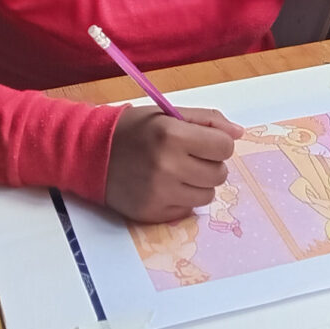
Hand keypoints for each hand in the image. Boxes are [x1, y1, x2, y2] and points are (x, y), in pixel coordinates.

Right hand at [104, 106, 243, 223]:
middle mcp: (167, 166)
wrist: (90, 154)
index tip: (204, 142)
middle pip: (220, 174)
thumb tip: (239, 134)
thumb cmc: (133, 130)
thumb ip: (206, 121)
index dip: (217, 143)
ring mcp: (159, 193)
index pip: (224, 147)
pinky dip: (182, 198)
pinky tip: (165, 185)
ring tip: (178, 171)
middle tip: (189, 156)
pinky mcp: (153, 213)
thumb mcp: (168, 114)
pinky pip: (187, 210)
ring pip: (207, 195)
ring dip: (198, 183)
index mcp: (171, 135)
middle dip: (210, 163)